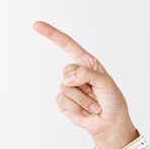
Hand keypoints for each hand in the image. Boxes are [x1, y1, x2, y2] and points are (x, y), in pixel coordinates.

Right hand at [34, 21, 137, 148]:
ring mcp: (69, 87)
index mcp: (88, 64)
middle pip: (67, 70)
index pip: (68, 45)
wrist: (109, 123)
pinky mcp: (64, 101)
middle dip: (82, 83)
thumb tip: (66, 77)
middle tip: (96, 94)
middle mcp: (77, 73)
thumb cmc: (112, 102)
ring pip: (66, 87)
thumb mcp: (105, 83)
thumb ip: (86, 74)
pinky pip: (63, 100)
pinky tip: (85, 111)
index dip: (52, 34)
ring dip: (83, 99)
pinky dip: (76, 107)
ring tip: (93, 104)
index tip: (36, 25)